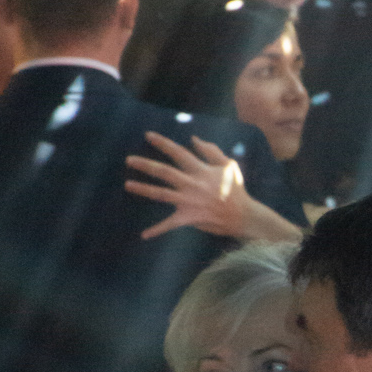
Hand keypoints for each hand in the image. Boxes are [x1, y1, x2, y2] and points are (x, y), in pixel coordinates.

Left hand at [124, 132, 298, 242]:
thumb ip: (211, 150)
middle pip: (164, 172)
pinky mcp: (189, 218)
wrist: (244, 216)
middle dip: (145, 165)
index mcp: (200, 170)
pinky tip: (144, 235)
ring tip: (127, 185)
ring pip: (161, 194)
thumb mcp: (228, 165)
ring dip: (143, 189)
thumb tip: (194, 138)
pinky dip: (157, 230)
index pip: (178, 152)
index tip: (148, 136)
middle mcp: (192, 184)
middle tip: (129, 160)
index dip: (162, 143)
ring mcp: (189, 201)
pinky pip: (170, 225)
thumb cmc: (236, 189)